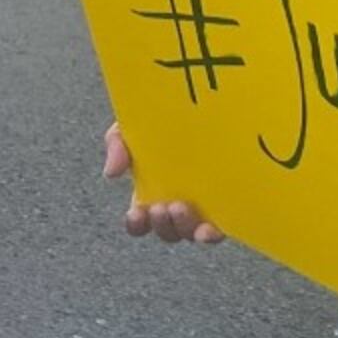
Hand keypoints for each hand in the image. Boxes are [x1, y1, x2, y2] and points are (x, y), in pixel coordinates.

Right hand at [104, 124, 223, 245]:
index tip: (136, 214)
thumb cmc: (161, 118)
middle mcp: (177, 202)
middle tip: (160, 207)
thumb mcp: (131, 128)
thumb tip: (112, 174)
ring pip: (191, 232)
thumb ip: (116, 145)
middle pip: (168, 231)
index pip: (141, 220)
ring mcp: (202, 204)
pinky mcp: (226, 201)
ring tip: (179, 207)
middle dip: (162, 225)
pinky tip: (209, 229)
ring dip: (183, 228)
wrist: (196, 102)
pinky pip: (220, 227)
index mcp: (153, 191)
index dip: (137, 224)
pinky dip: (213, 234)